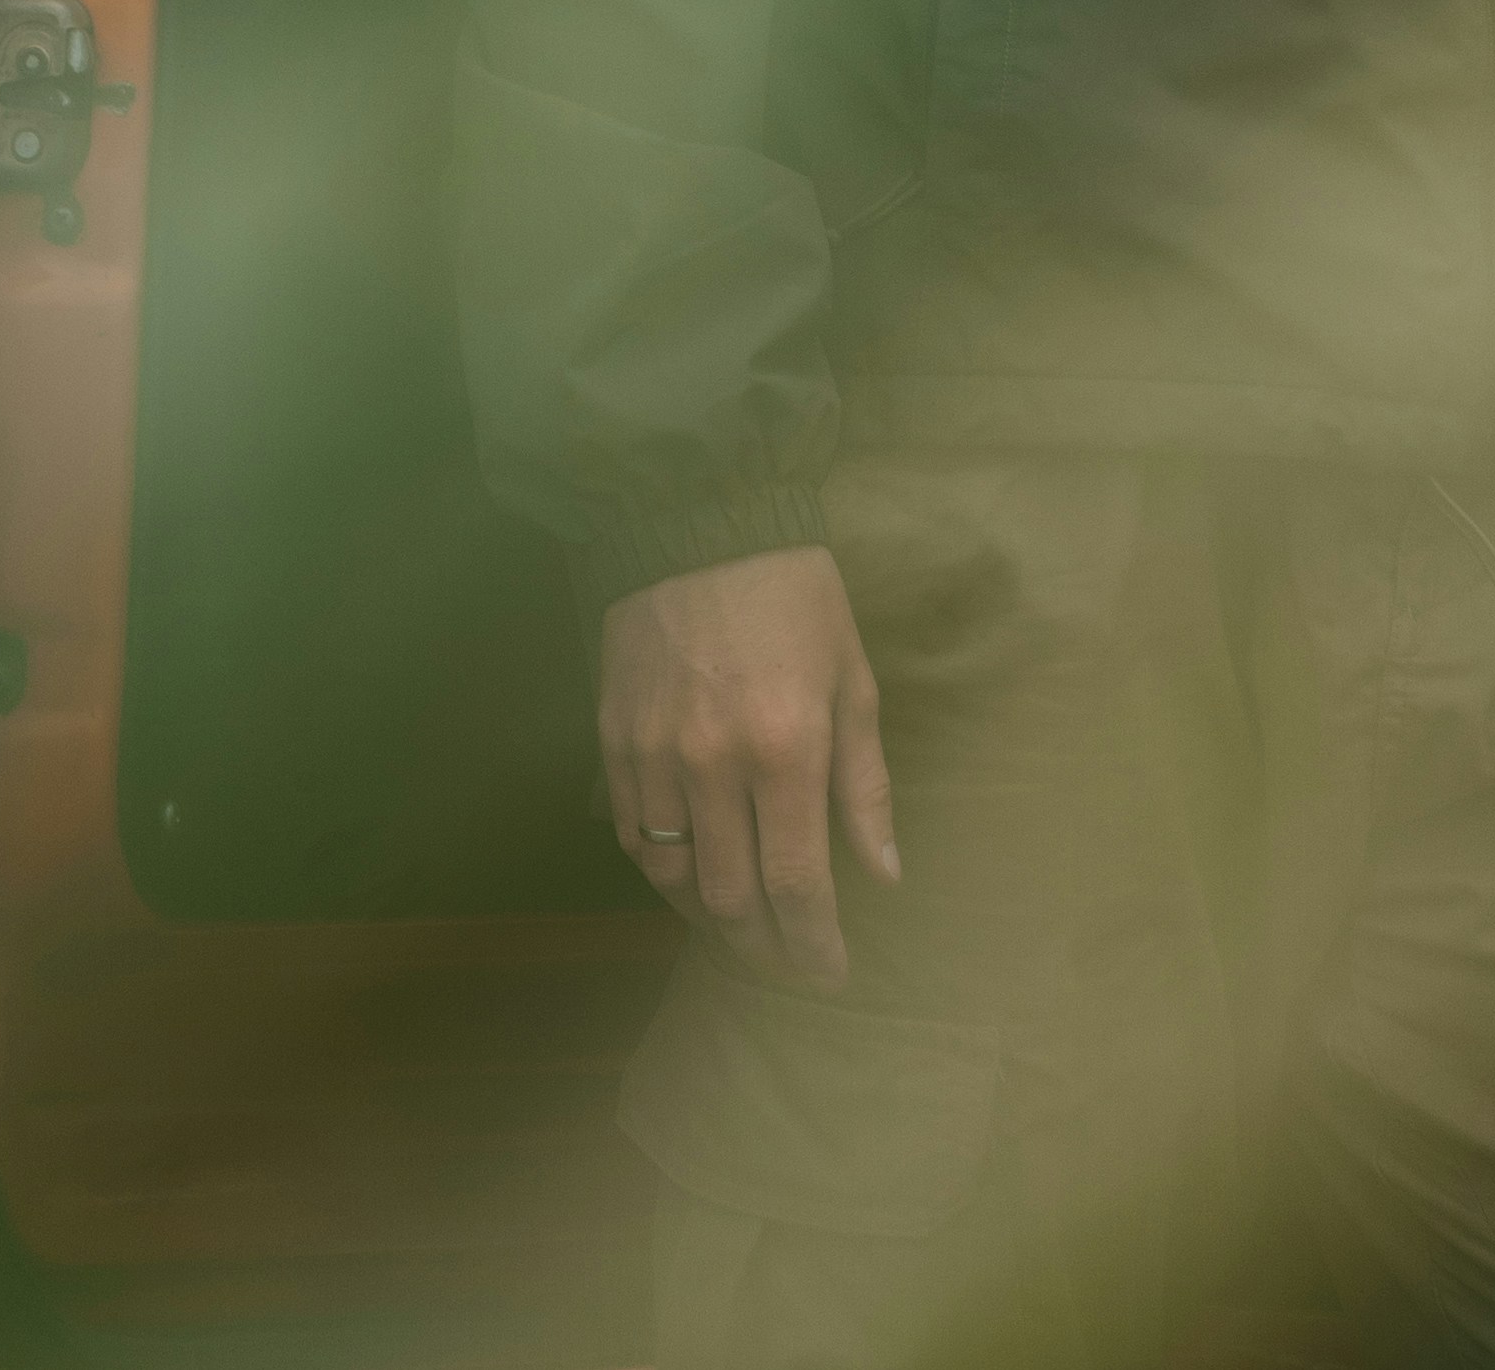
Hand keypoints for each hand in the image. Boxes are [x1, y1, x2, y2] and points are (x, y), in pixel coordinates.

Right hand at [599, 543, 898, 991]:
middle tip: (788, 960)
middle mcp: (713, 765)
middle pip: (731, 897)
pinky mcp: (611, 740)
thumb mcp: (851, 679)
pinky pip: (631, 833)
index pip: (796, 882)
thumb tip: (883, 875)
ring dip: (710, 918)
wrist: (699, 521)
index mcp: (786, 748)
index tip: (830, 974)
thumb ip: (864, 785)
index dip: (813, 943)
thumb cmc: (795, 596)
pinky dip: (662, 869)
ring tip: (742, 929)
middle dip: (764, 945)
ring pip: (674, 877)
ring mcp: (654, 755)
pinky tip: (689, 877)